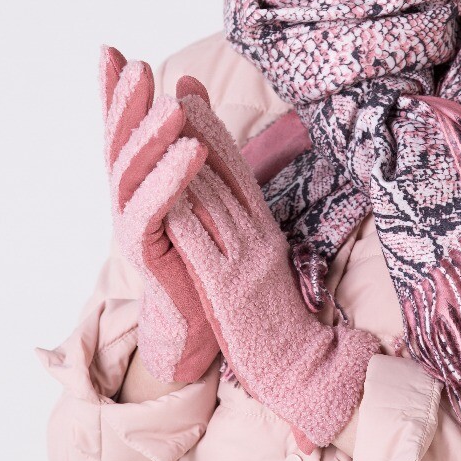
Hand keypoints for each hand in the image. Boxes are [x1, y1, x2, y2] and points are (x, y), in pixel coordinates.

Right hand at [100, 45, 219, 382]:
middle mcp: (126, 196)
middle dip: (125, 105)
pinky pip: (152, 209)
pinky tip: (190, 150)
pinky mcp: (144, 249)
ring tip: (172, 106)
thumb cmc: (202, 239)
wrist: (204, 310)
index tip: (110, 51)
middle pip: (118, 143)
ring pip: (131, 173)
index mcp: (138, 177)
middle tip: (139, 69)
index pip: (122, 126)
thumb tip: (187, 81)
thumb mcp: (201, 177)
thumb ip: (193, 130)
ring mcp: (129, 223)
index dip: (112, 91)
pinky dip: (170, 178)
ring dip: (150, 137)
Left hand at [163, 92, 381, 452]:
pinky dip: (179, 212)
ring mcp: (244, 260)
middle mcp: (258, 237)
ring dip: (184, 160)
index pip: (239, 170)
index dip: (214, 129)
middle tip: (174, 92)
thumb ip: (248, 231)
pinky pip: (198, 243)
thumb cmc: (277, 321)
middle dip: (197, 130)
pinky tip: (159, 189)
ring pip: (211, 200)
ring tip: (160, 125)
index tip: (192, 96)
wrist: (301, 368)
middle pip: (224, 174)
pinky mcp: (228, 287)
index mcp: (267, 231)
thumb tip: (229, 202)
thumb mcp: (267, 265)